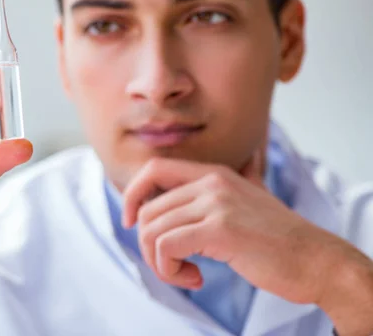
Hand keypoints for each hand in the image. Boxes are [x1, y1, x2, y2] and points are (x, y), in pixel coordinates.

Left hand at [121, 152, 353, 306]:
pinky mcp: (220, 229)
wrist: (317, 260)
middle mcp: (211, 182)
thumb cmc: (276, 240)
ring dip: (161, 264)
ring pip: (152, 231)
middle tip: (173, 266)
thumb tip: (178, 204)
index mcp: (213, 174)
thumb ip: (211, 197)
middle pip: (147, 210)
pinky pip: (166, 247)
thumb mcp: (241, 204)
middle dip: (149, 246)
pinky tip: (197, 279)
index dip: (132, 195)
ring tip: (187, 274)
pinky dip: (170, 270)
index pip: (153, 169)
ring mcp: (216, 203)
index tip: (131, 223)